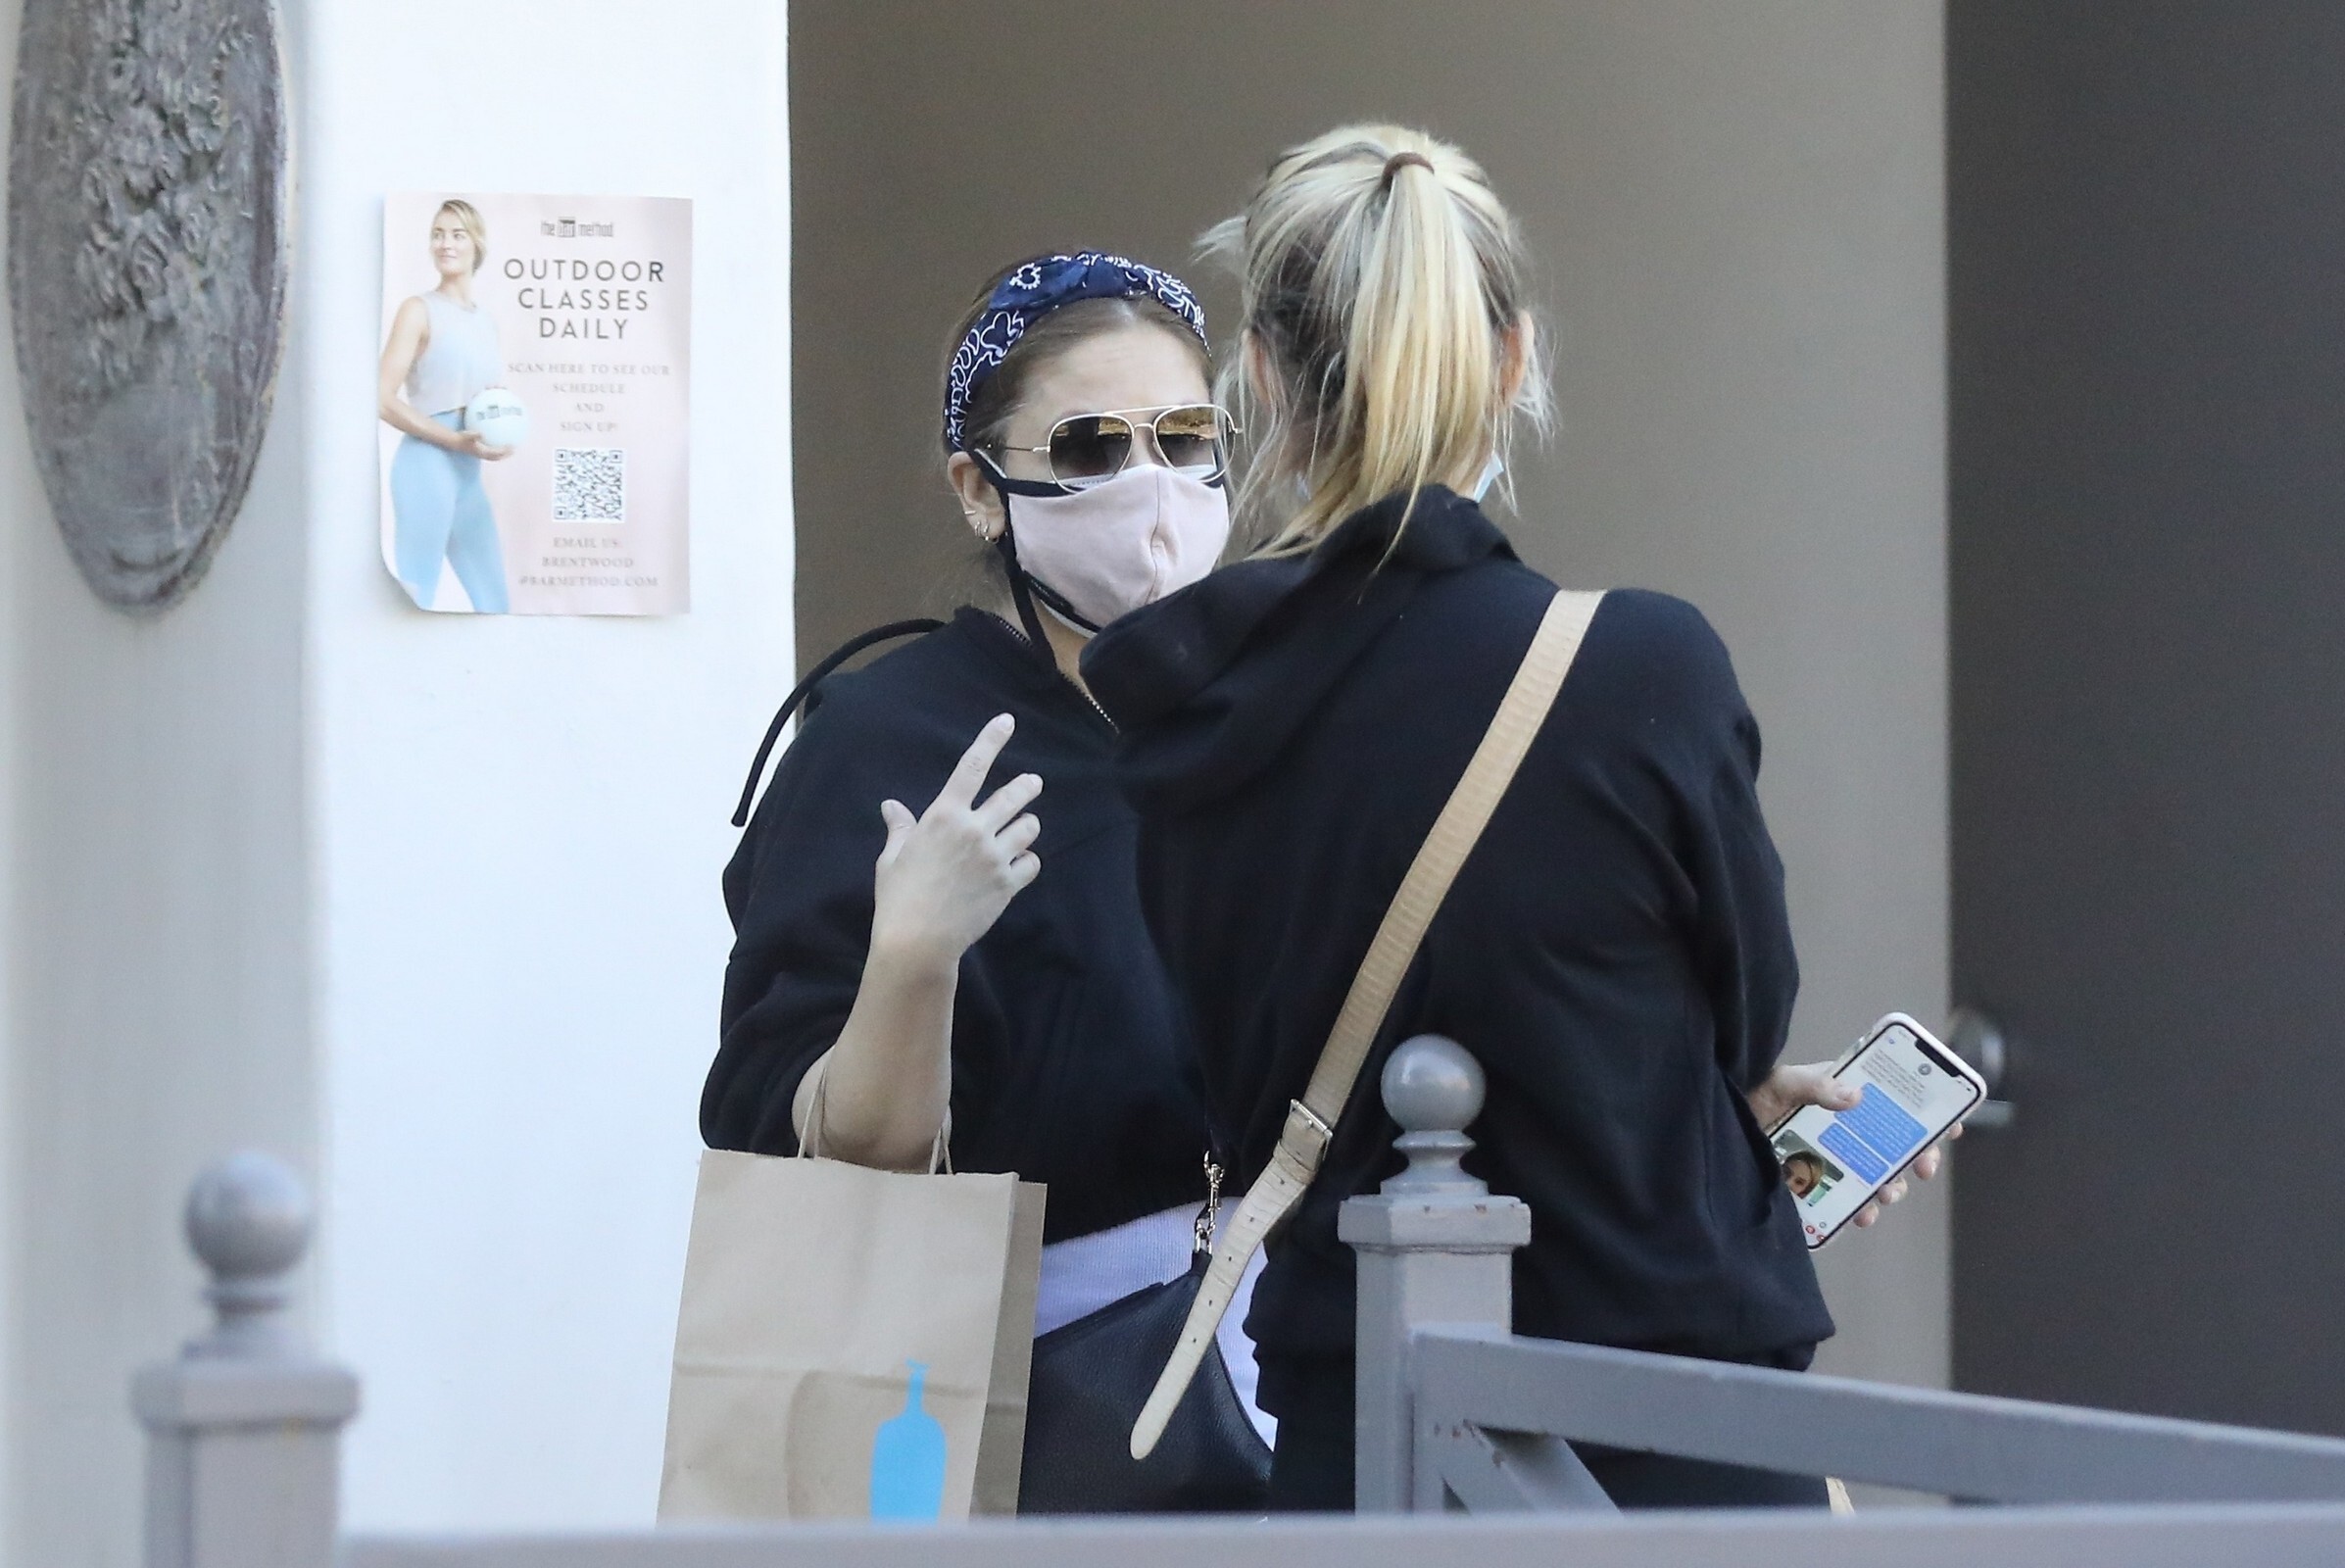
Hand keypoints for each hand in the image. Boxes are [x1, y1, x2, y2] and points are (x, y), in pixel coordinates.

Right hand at [453, 430, 512, 460]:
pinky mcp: (478, 451)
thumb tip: (481, 434)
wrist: (454, 442)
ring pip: (493, 456)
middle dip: (505, 454)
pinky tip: (496, 440)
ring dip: (501, 454)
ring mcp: (480, 454)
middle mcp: (482, 454)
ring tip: (508, 448)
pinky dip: (495, 449)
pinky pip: (489, 451)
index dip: (504, 452)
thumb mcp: (467, 436)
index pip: (496, 453)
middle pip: (497, 457)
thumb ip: (474, 435)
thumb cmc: (461, 438)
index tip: (512, 447)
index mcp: (482, 452)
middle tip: (514, 449)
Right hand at [868, 714, 1042, 965]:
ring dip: (1027, 826)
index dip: (992, 740)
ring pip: (1029, 828)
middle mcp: (974, 830)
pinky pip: (1031, 863)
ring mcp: (994, 857)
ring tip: (1023, 829)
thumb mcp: (892, 858)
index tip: (1007, 722)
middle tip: (1032, 783)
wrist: (918, 940)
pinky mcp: (1007, 884)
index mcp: (943, 816)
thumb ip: (901, 828)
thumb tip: (891, 806)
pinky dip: (1028, 862)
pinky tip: (1020, 866)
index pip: (972, 767)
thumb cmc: (898, 897)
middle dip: (1027, 786)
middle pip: (1013, 795)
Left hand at [1748, 1061, 1960, 1230]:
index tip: (1950, 1125)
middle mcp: (1842, 1127)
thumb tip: (1856, 1096)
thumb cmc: (1748, 1099)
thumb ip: (1814, 1084)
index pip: (1892, 1100)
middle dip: (1917, 1157)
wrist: (1712, 1135)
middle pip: (1895, 1142)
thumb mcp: (1780, 1083)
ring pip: (1877, 1173)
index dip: (1926, 1111)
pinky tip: (1861, 1216)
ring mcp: (1831, 1157)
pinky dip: (1861, 1209)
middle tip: (1924, 1169)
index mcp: (1840, 1096)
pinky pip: (1848, 1199)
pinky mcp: (1817, 1184)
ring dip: (1891, 1186)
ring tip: (1886, 1195)